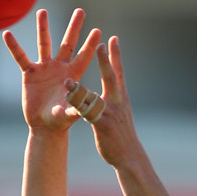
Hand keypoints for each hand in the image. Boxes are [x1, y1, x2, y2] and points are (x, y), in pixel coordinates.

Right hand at [3, 8, 100, 131]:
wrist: (44, 126)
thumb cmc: (61, 121)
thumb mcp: (71, 113)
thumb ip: (78, 104)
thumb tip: (88, 98)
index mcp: (73, 75)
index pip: (83, 57)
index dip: (90, 45)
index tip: (98, 31)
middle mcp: (60, 68)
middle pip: (68, 43)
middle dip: (74, 27)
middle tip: (81, 10)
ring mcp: (45, 68)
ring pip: (44, 43)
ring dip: (43, 27)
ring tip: (43, 11)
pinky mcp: (30, 73)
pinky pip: (21, 57)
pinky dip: (14, 47)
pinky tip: (7, 34)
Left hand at [65, 37, 144, 167]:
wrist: (130, 156)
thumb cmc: (123, 136)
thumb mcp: (121, 115)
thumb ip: (113, 102)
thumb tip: (107, 94)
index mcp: (121, 98)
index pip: (119, 73)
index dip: (115, 56)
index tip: (113, 39)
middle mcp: (117, 102)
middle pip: (111, 78)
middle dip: (105, 61)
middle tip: (100, 44)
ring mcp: (109, 114)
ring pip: (92, 98)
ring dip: (78, 91)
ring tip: (67, 82)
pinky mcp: (102, 126)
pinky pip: (86, 117)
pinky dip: (76, 112)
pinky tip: (66, 109)